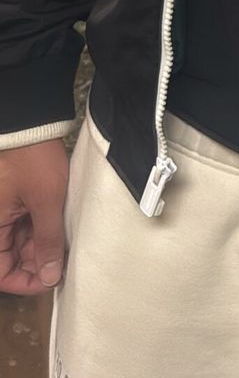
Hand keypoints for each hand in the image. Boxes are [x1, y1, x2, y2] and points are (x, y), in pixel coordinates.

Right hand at [0, 140, 68, 295]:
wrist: (31, 122)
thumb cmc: (32, 157)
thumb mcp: (46, 201)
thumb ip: (48, 240)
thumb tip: (50, 276)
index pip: (1, 273)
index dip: (24, 282)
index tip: (51, 280)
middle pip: (12, 258)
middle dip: (38, 262)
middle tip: (65, 259)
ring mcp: (5, 210)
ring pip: (21, 242)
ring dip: (42, 245)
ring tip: (66, 241)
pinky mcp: (15, 199)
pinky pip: (25, 224)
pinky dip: (41, 228)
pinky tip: (60, 225)